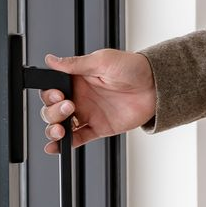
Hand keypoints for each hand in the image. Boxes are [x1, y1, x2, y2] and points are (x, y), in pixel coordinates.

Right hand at [38, 50, 156, 153]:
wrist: (156, 85)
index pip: (51, 91)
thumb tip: (51, 60)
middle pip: (52, 110)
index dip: (49, 95)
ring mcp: (88, 114)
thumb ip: (76, 64)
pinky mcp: (99, 128)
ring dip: (54, 129)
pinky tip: (56, 146)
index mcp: (77, 80)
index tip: (57, 95)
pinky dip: (65, 145)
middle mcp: (80, 98)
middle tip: (69, 106)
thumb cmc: (133, 68)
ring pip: (61, 126)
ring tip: (60, 129)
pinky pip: (77, 138)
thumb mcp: (103, 61)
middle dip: (53, 112)